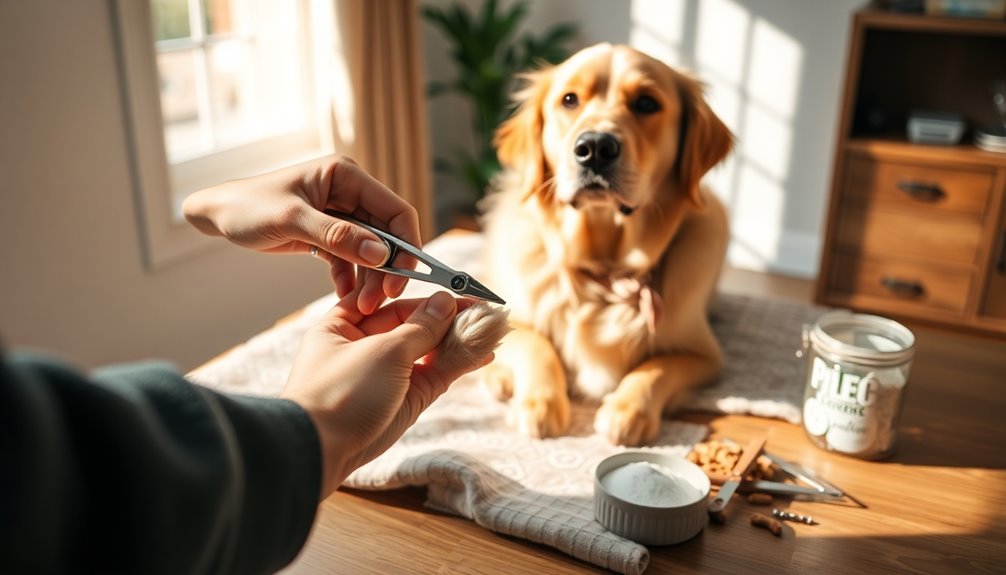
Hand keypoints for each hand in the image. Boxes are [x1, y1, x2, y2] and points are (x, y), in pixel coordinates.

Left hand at [181, 155, 420, 313]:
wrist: (216, 216)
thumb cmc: (247, 207)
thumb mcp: (292, 220)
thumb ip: (337, 236)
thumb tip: (381, 254)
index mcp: (346, 176)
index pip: (395, 210)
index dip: (406, 243)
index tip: (402, 275)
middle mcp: (349, 193)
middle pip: (387, 234)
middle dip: (387, 268)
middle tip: (381, 299)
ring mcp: (341, 215)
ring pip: (371, 251)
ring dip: (370, 278)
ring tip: (362, 305)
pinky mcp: (329, 235)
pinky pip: (350, 260)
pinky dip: (350, 279)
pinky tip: (345, 296)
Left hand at [281, 291, 492, 498]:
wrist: (321, 450)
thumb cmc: (341, 391)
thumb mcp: (384, 350)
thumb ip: (421, 327)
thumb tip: (445, 301)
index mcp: (344, 326)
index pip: (392, 303)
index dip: (425, 297)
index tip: (458, 290)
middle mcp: (366, 348)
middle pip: (414, 326)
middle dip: (449, 319)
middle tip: (486, 310)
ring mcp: (388, 376)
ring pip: (430, 352)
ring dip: (461, 341)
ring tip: (494, 329)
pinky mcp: (406, 401)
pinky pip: (437, 375)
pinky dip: (460, 364)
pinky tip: (484, 352)